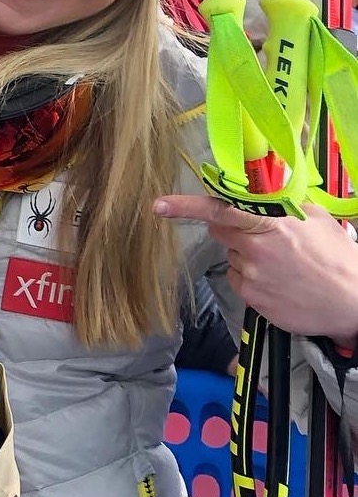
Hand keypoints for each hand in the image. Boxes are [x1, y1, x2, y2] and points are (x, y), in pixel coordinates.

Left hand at [155, 195, 357, 343]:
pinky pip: (238, 280)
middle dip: (234, 232)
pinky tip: (278, 281)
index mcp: (269, 225)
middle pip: (220, 233)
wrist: (354, 302)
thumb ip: (282, 205)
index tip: (159, 205)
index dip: (185, 207)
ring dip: (247, 257)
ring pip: (231, 258)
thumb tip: (262, 194)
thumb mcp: (315, 219)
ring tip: (282, 265)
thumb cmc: (339, 258)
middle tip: (263, 238)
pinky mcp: (251, 299)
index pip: (219, 211)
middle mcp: (255, 250)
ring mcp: (252, 276)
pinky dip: (252, 279)